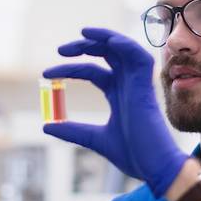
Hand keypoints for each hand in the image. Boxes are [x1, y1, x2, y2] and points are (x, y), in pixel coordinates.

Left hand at [42, 27, 189, 197]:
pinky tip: (109, 42)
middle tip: (60, 50)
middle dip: (83, 46)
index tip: (46, 75)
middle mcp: (127, 83)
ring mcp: (137, 83)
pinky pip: (139, 56)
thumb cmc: (132, 154)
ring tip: (82, 33)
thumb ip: (73, 130)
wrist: (153, 166)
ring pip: (123, 48)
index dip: (70, 69)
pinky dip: (126, 45)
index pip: (91, 70)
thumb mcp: (93, 139)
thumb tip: (47, 126)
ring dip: (103, 37)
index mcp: (117, 93)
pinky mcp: (146, 85)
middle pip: (105, 53)